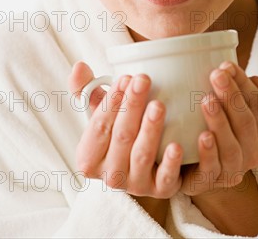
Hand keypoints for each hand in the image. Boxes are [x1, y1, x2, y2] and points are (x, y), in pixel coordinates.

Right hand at [68, 61, 183, 198]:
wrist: (144, 165)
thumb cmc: (119, 131)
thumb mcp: (101, 113)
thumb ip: (87, 90)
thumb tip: (79, 66)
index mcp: (89, 158)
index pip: (98, 127)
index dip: (111, 102)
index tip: (125, 77)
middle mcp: (110, 175)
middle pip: (121, 137)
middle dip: (132, 106)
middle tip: (143, 80)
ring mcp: (136, 185)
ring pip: (142, 155)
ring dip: (150, 129)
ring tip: (159, 105)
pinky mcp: (161, 190)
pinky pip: (166, 178)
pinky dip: (171, 162)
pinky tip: (177, 145)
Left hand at [180, 61, 257, 196]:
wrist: (190, 162)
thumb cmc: (215, 124)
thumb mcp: (230, 106)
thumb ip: (243, 93)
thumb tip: (257, 79)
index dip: (243, 85)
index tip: (226, 64)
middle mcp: (254, 154)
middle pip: (246, 124)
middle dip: (232, 97)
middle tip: (216, 75)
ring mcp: (233, 171)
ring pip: (232, 148)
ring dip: (220, 122)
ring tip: (207, 100)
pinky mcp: (209, 183)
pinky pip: (212, 170)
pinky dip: (209, 153)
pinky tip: (202, 136)